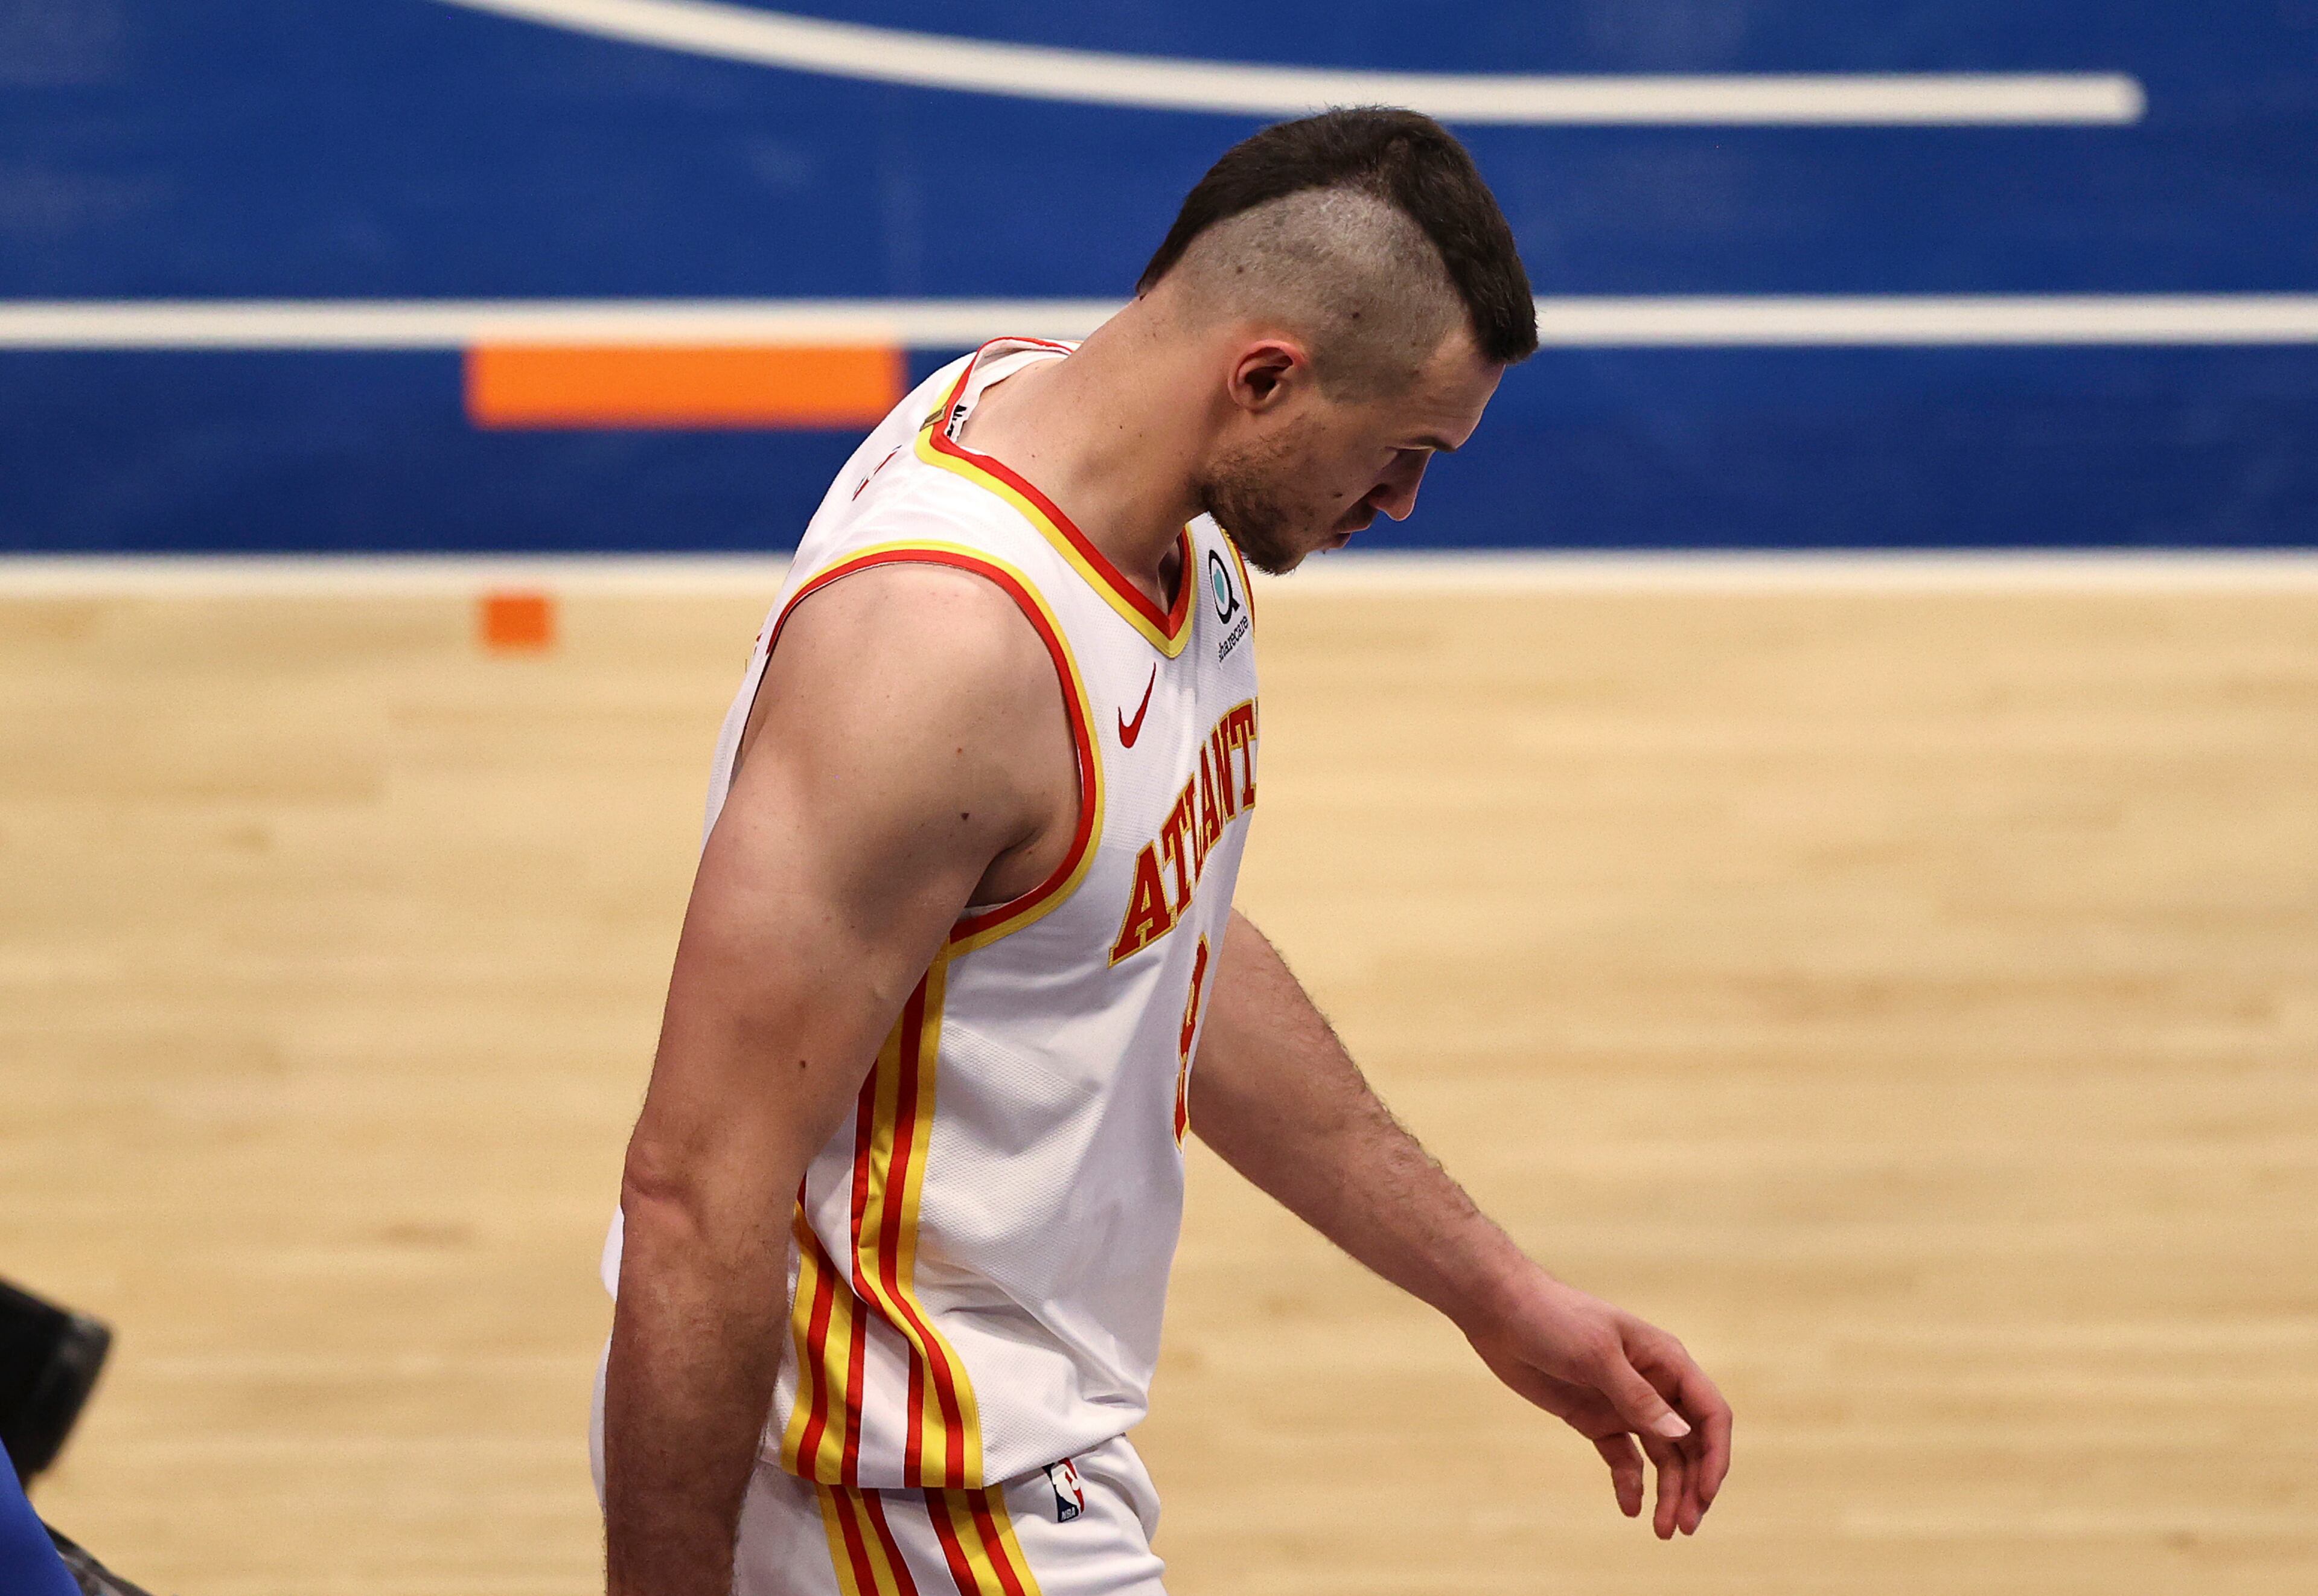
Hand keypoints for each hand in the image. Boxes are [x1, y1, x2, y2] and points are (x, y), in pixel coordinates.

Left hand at [1464, 1270, 1731, 1538]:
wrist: (1500, 1312)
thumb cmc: (1553, 1318)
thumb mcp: (1597, 1355)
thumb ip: (1638, 1396)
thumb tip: (1681, 1435)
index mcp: (1665, 1361)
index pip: (1709, 1413)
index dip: (1715, 1455)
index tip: (1706, 1494)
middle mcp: (1653, 1385)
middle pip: (1690, 1443)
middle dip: (1693, 1485)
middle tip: (1684, 1526)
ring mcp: (1623, 1404)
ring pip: (1660, 1457)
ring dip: (1666, 1492)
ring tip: (1661, 1530)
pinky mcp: (1594, 1419)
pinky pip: (1623, 1458)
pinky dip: (1629, 1483)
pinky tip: (1629, 1507)